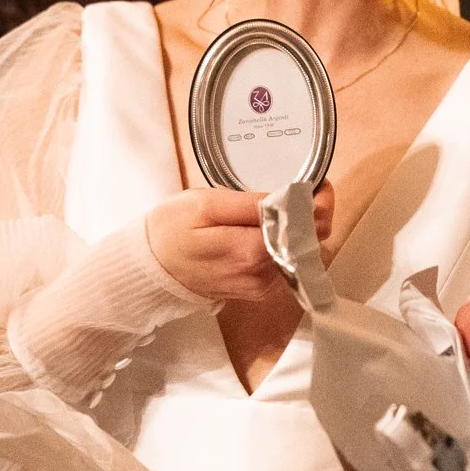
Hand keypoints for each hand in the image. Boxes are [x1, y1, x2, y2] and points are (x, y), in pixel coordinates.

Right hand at [146, 186, 335, 304]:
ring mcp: (261, 285)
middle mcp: (262, 274)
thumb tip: (291, 200)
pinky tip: (276, 225)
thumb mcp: (205, 204)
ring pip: (300, 253)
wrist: (150, 268)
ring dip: (302, 228)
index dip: (319, 202)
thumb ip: (250, 204)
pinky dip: (288, 242)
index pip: (305, 227)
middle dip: (316, 213)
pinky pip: (286, 262)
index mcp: (251, 251)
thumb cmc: (171, 229)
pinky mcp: (258, 289)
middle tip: (309, 186)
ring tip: (291, 202)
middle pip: (310, 242)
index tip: (319, 181)